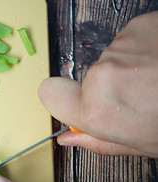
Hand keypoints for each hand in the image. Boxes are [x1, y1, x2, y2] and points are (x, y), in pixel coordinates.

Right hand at [39, 11, 157, 156]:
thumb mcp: (142, 145)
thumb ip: (98, 140)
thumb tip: (69, 138)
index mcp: (98, 111)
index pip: (48, 94)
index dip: (63, 101)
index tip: (77, 104)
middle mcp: (104, 74)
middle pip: (86, 79)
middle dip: (107, 90)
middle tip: (140, 100)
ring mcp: (124, 46)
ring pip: (111, 60)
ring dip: (130, 70)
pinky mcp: (143, 25)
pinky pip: (130, 42)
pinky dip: (144, 51)